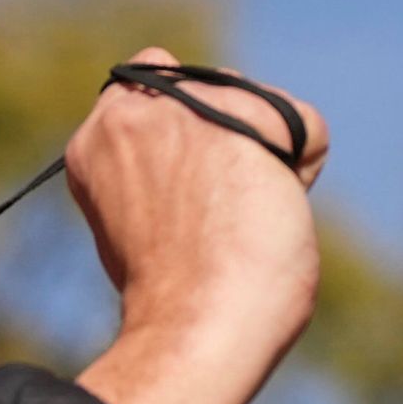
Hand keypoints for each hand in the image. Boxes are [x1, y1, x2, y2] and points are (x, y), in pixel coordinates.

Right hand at [67, 47, 327, 403]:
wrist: (193, 325)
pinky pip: (304, 127)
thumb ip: (149, 168)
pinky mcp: (245, 118)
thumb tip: (206, 149)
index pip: (151, 78)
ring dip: (267, 155)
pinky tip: (273, 210)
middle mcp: (135, 110)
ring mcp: (188, 110)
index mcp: (98, 139)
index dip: (185, 122)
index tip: (189, 177)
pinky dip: (303, 170)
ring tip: (241, 218)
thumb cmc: (168, 293)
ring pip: (260, 106)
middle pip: (213, 90)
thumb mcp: (129, 216)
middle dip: (230, 137)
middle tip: (215, 212)